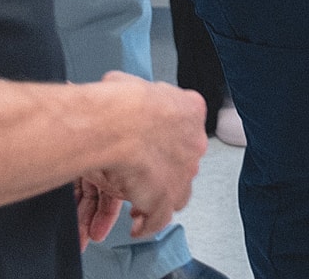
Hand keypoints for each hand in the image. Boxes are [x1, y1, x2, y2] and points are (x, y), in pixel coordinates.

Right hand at [78, 72, 205, 241]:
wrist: (120, 123)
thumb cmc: (119, 102)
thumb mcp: (126, 82)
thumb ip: (128, 88)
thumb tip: (114, 86)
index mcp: (189, 109)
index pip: (185, 127)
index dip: (166, 138)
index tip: (154, 144)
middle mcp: (193, 142)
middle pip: (182, 160)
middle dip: (162, 169)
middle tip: (142, 174)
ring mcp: (183, 171)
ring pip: (177, 191)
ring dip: (158, 198)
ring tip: (141, 204)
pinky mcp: (166, 196)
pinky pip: (160, 217)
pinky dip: (149, 224)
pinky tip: (139, 226)